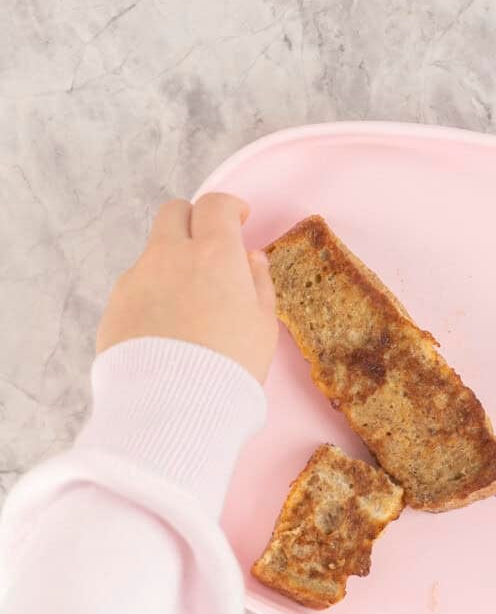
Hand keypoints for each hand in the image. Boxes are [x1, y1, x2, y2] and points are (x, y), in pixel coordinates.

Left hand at [97, 194, 277, 382]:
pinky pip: (136, 288)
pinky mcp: (115, 307)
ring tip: (189, 305)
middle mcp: (170, 256)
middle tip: (209, 248)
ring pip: (153, 254)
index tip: (238, 218)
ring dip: (171, 264)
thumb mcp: (262, 326)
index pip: (215, 205)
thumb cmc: (229, 367)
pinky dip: (152, 296)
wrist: (174, 407)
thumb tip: (251, 259)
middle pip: (174, 213)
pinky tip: (166, 329)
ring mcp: (137, 280)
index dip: (229, 207)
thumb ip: (258, 283)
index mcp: (214, 254)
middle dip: (193, 221)